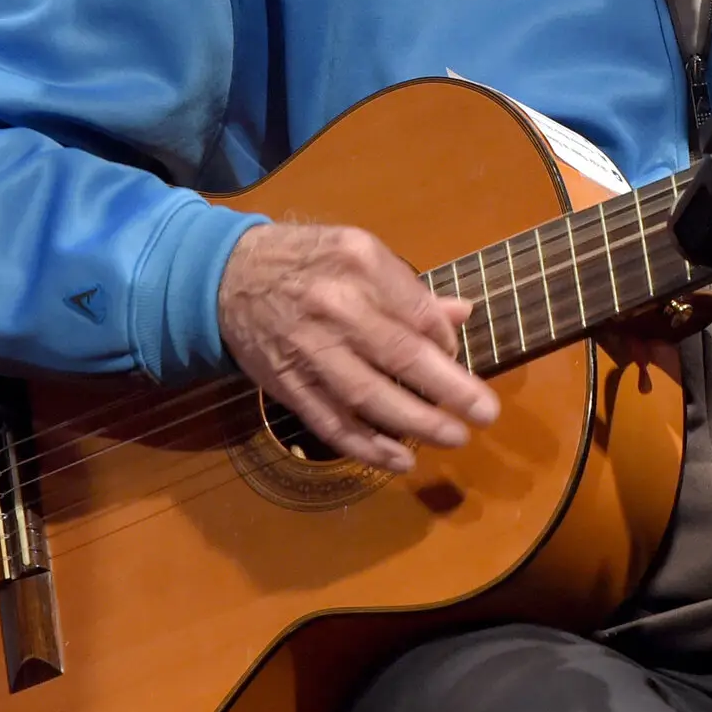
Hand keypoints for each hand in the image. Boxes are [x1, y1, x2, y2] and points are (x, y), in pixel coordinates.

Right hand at [217, 222, 499, 471]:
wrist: (226, 277)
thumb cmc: (306, 261)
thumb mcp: (358, 252)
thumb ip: (408, 288)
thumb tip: (462, 313)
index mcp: (360, 264)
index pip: (418, 312)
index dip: (446, 343)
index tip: (458, 361)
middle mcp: (336, 306)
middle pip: (400, 354)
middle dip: (448, 389)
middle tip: (485, 414)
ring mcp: (309, 350)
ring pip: (367, 396)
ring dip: (414, 423)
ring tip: (453, 437)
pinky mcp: (287, 385)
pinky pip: (330, 423)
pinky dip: (366, 446)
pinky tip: (398, 459)